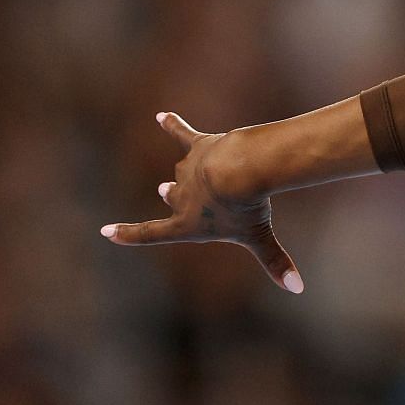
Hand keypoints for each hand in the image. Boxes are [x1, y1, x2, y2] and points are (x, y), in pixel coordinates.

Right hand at [100, 112, 304, 292]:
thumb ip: (276, 263)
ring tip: (204, 169)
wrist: (241, 170)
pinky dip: (172, 125)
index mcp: (186, 224)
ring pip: (183, 169)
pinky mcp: (199, 146)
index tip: (106, 231)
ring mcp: (187, 170)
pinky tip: (162, 115)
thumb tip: (298, 289)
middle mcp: (181, 197)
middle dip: (170, 194)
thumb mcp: (259, 238)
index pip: (150, 234)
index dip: (128, 234)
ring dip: (189, 169)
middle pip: (171, 195)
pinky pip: (182, 134)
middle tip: (164, 189)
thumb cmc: (247, 208)